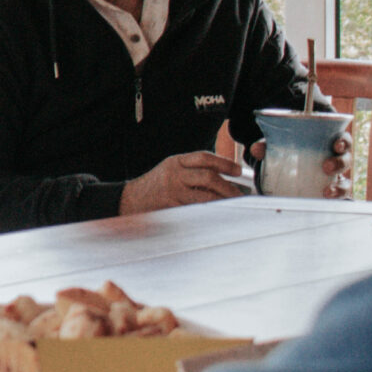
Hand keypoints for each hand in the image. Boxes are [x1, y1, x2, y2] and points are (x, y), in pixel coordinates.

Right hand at [119, 151, 244, 214]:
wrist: (131, 200)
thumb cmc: (156, 185)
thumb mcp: (172, 169)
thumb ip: (193, 169)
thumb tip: (224, 175)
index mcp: (176, 162)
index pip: (204, 158)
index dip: (224, 162)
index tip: (237, 170)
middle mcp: (174, 175)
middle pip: (208, 177)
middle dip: (228, 186)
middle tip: (240, 194)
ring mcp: (173, 192)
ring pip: (205, 197)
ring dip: (223, 202)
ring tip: (234, 206)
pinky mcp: (173, 208)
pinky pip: (196, 210)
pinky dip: (210, 213)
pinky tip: (218, 214)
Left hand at [248, 135, 352, 198]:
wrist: (291, 168)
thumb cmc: (292, 151)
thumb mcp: (280, 145)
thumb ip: (269, 146)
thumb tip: (256, 149)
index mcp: (329, 144)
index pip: (343, 140)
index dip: (343, 142)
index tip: (336, 144)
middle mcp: (337, 160)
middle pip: (346, 160)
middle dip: (340, 163)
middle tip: (326, 166)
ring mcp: (336, 178)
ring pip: (346, 182)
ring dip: (339, 187)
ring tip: (327, 191)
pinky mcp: (331, 192)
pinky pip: (338, 198)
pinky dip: (334, 200)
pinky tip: (325, 202)